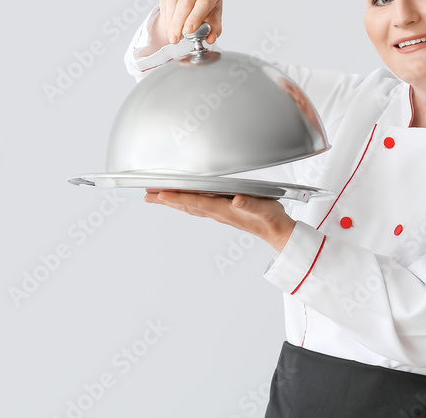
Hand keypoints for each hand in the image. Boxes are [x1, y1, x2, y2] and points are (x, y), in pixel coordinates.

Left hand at [144, 190, 295, 252]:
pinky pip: (197, 207)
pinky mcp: (222, 212)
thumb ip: (251, 204)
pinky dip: (184, 202)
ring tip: (157, 197)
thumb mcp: (264, 209)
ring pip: (189, 206)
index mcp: (224, 210)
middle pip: (186, 205)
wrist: (277, 232)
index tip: (159, 194)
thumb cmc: (271, 219)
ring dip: (172, 201)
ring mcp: (218, 213)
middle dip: (166, 200)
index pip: (195, 202)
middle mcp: (217, 212)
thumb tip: (237, 201)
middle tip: (147, 196)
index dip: (176, 197)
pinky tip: (182, 200)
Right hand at [158, 0, 223, 45]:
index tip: (188, 30)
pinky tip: (169, 27)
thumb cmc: (207, 8)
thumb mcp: (214, 19)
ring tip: (172, 35)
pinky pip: (164, 2)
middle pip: (185, 3)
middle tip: (176, 38)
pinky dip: (165, 17)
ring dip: (170, 22)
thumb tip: (211, 38)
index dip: (195, 17)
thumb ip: (214, 30)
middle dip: (179, 24)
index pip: (203, 2)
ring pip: (172, 3)